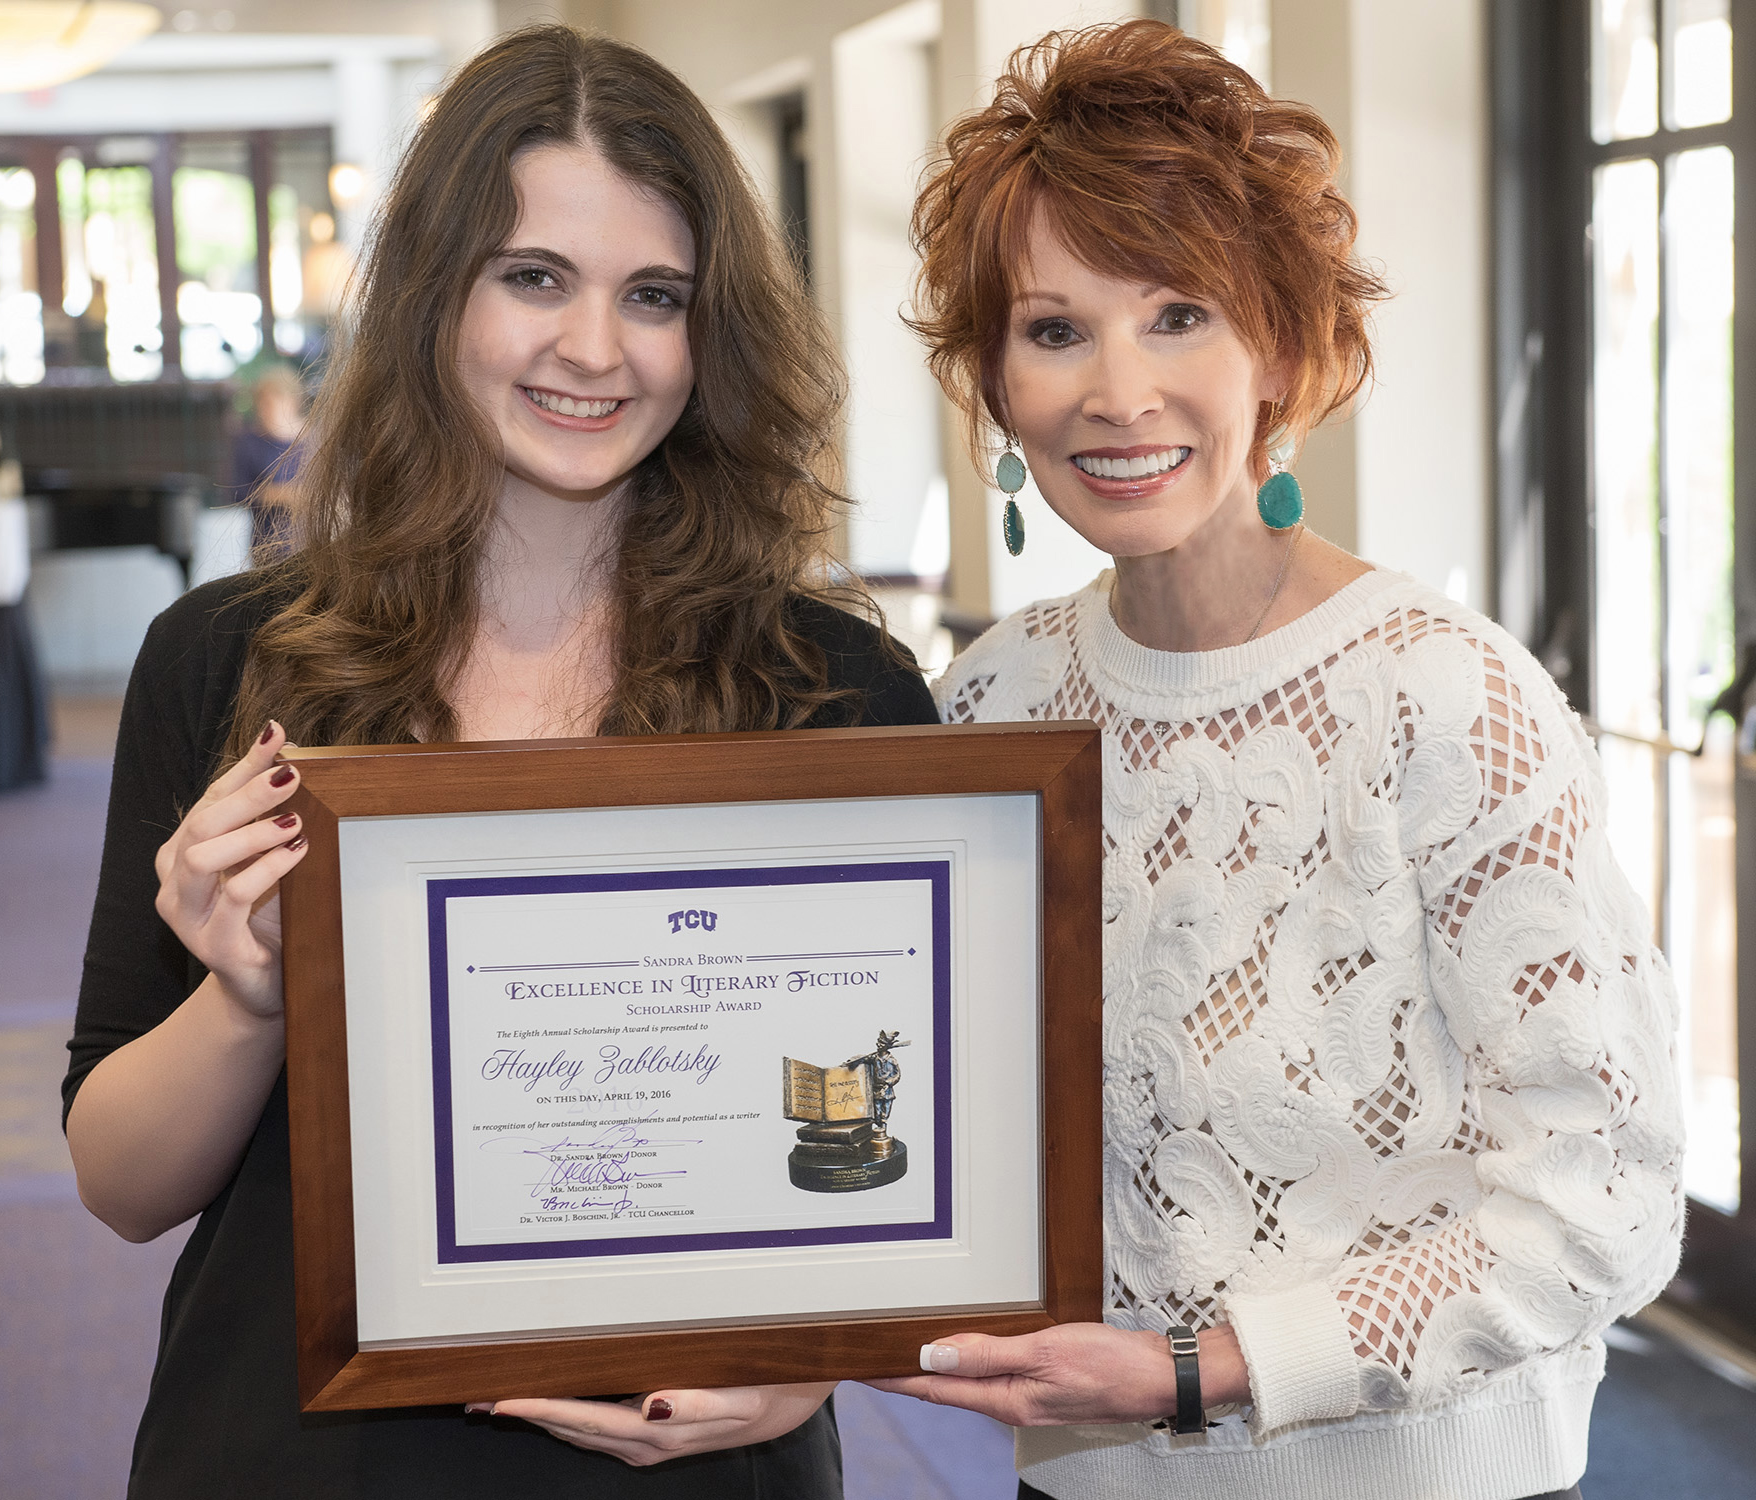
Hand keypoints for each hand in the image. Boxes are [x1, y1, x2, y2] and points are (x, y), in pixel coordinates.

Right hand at [152, 720, 308, 1019]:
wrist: (265, 985)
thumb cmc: (267, 915)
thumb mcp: (268, 858)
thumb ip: (270, 813)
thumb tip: (289, 754)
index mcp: (182, 851)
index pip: (209, 798)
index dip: (243, 766)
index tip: (276, 734)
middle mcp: (174, 880)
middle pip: (201, 823)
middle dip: (247, 794)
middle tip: (291, 776)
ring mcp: (187, 914)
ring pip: (203, 857)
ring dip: (252, 833)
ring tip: (295, 821)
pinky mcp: (211, 944)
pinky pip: (233, 896)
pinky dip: (267, 868)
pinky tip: (297, 852)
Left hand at [466, 1383, 835, 1465]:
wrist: (791, 1401)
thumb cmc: (765, 1389)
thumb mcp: (740, 1396)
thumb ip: (697, 1403)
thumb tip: (652, 1406)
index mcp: (657, 1434)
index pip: (584, 1420)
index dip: (540, 1410)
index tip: (502, 1399)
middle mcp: (643, 1442)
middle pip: (570, 1428)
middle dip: (524, 1413)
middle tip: (478, 1394)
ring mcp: (644, 1441)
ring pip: (579, 1429)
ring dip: (539, 1416)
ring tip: (500, 1397)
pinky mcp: (651, 1432)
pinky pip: (595, 1424)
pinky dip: (565, 1413)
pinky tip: (552, 1401)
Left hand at [865, 1323, 1249, 1426]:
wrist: (1160, 1376)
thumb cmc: (1110, 1365)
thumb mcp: (1045, 1352)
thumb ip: (987, 1354)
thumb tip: (932, 1356)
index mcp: (1006, 1400)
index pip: (936, 1390)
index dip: (896, 1379)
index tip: (861, 1367)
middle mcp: (1012, 1404)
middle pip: (948, 1390)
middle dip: (908, 1375)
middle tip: (872, 1355)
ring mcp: (1029, 1397)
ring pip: (970, 1382)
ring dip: (936, 1369)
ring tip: (905, 1351)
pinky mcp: (1044, 1385)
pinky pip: (994, 1375)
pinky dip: (969, 1363)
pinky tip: (965, 1351)